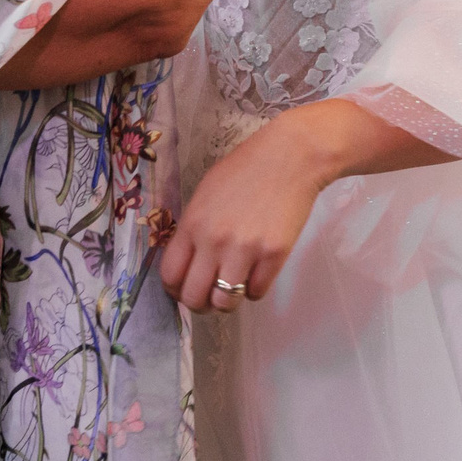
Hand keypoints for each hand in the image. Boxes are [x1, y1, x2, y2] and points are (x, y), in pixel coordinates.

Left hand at [158, 113, 333, 312]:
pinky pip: (256, 293)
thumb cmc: (245, 169)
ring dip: (227, 301)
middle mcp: (214, 242)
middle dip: (198, 303)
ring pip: (225, 303)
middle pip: (194, 297)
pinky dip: (254, 289)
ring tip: (233, 287)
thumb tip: (188, 262)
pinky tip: (256, 273)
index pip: (170, 275)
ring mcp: (245, 251)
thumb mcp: (205, 193)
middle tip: (208, 296)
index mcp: (192, 224)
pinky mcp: (274, 256)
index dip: (175, 289)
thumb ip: (193, 228)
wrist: (291, 157)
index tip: (183, 288)